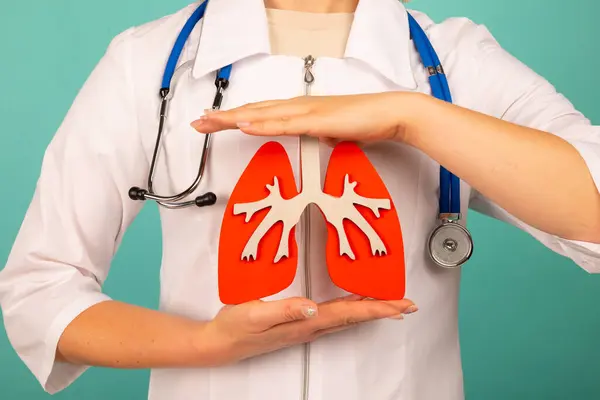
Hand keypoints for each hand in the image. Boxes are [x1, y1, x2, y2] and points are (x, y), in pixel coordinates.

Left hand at [191, 92, 421, 143]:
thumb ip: (319, 134)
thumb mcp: (333, 132)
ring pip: (262, 114)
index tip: (214, 123)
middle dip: (223, 117)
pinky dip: (261, 124)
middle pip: (253, 110)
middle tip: (197, 123)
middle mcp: (298, 106)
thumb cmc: (364, 121)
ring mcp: (306, 111)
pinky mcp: (317, 120)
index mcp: (300, 110)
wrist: (389, 114)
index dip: (235, 117)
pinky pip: (284, 123)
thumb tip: (315, 139)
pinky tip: (244, 124)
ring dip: (234, 118)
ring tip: (209, 122)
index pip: (261, 112)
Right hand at [204, 294, 416, 364]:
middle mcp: (309, 326)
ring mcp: (304, 327)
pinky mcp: (297, 323)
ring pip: (345, 318)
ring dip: (369, 310)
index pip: (348, 314)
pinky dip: (349, 308)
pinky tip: (352, 304)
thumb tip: (312, 307)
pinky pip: (332, 316)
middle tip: (407, 304)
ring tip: (389, 304)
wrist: (219, 343)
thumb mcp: (256, 315)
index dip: (376, 309)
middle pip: (354, 318)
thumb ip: (284, 310)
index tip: (400, 306)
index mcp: (305, 323)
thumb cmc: (235, 328)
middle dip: (382, 311)